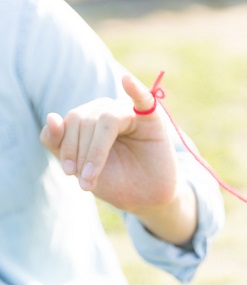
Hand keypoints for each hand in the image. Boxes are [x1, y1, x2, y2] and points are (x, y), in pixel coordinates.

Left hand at [40, 74, 177, 213]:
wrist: (146, 198)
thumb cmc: (115, 180)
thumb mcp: (79, 166)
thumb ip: (58, 142)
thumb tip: (51, 117)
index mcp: (90, 118)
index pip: (71, 120)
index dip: (66, 145)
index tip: (69, 172)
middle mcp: (109, 111)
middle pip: (85, 119)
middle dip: (81, 152)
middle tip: (85, 180)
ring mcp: (131, 112)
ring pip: (105, 119)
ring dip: (96, 151)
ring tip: (92, 177)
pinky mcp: (152, 118)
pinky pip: (144, 99)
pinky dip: (135, 89)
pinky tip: (127, 81)